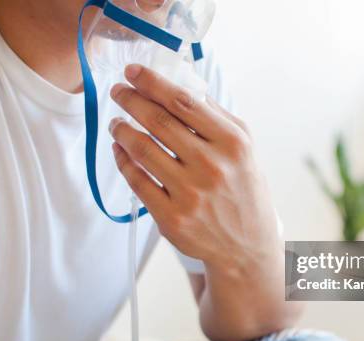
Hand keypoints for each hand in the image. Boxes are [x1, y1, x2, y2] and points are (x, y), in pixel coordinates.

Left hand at [109, 64, 300, 340]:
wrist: (247, 244)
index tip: (133, 72)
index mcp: (231, 143)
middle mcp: (211, 167)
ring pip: (142, 150)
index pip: (183, 102)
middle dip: (130, 101)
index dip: (152, 83)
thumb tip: (179, 86)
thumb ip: (216, 117)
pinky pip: (137, 182)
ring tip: (116, 122)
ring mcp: (190, 195)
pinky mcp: (172, 218)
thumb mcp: (243, 148)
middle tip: (117, 92)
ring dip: (121, 130)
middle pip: (158, 122)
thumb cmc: (242, 188)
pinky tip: (120, 150)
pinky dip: (123, 160)